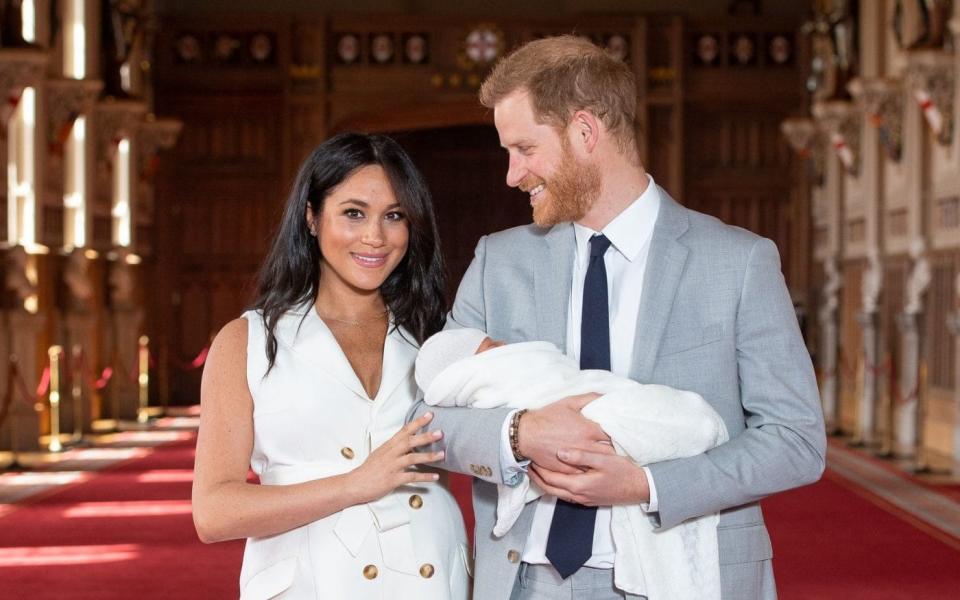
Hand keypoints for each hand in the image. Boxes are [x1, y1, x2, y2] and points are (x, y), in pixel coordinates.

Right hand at [347, 412, 443, 503]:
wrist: (355, 484)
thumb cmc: (368, 469)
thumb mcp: (380, 453)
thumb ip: (394, 447)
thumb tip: (407, 442)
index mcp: (388, 446)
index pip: (404, 430)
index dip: (417, 422)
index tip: (430, 414)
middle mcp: (390, 454)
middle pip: (409, 442)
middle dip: (425, 436)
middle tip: (440, 432)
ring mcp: (392, 466)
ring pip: (412, 458)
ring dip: (428, 456)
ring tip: (442, 455)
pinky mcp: (393, 480)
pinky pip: (411, 477)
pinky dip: (424, 477)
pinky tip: (435, 477)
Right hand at [517, 393, 612, 473]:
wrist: (526, 434)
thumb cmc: (548, 417)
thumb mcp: (569, 402)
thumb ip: (590, 398)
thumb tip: (606, 397)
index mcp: (588, 430)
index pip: (614, 435)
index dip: (620, 435)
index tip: (624, 434)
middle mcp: (585, 446)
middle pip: (610, 451)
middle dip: (616, 450)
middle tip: (621, 448)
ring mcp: (578, 460)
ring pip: (599, 464)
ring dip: (605, 461)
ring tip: (612, 460)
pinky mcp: (569, 470)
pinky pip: (585, 472)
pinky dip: (591, 470)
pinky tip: (595, 468)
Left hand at [528, 448, 649, 505]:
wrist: (640, 489)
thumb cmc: (623, 472)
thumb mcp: (603, 459)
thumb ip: (581, 456)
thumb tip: (560, 453)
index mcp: (579, 485)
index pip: (551, 479)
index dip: (538, 469)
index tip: (531, 457)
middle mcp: (578, 496)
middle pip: (549, 489)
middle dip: (537, 477)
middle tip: (528, 464)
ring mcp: (583, 500)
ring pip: (557, 493)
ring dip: (545, 483)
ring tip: (538, 470)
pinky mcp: (588, 500)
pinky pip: (566, 494)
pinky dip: (556, 486)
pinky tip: (556, 477)